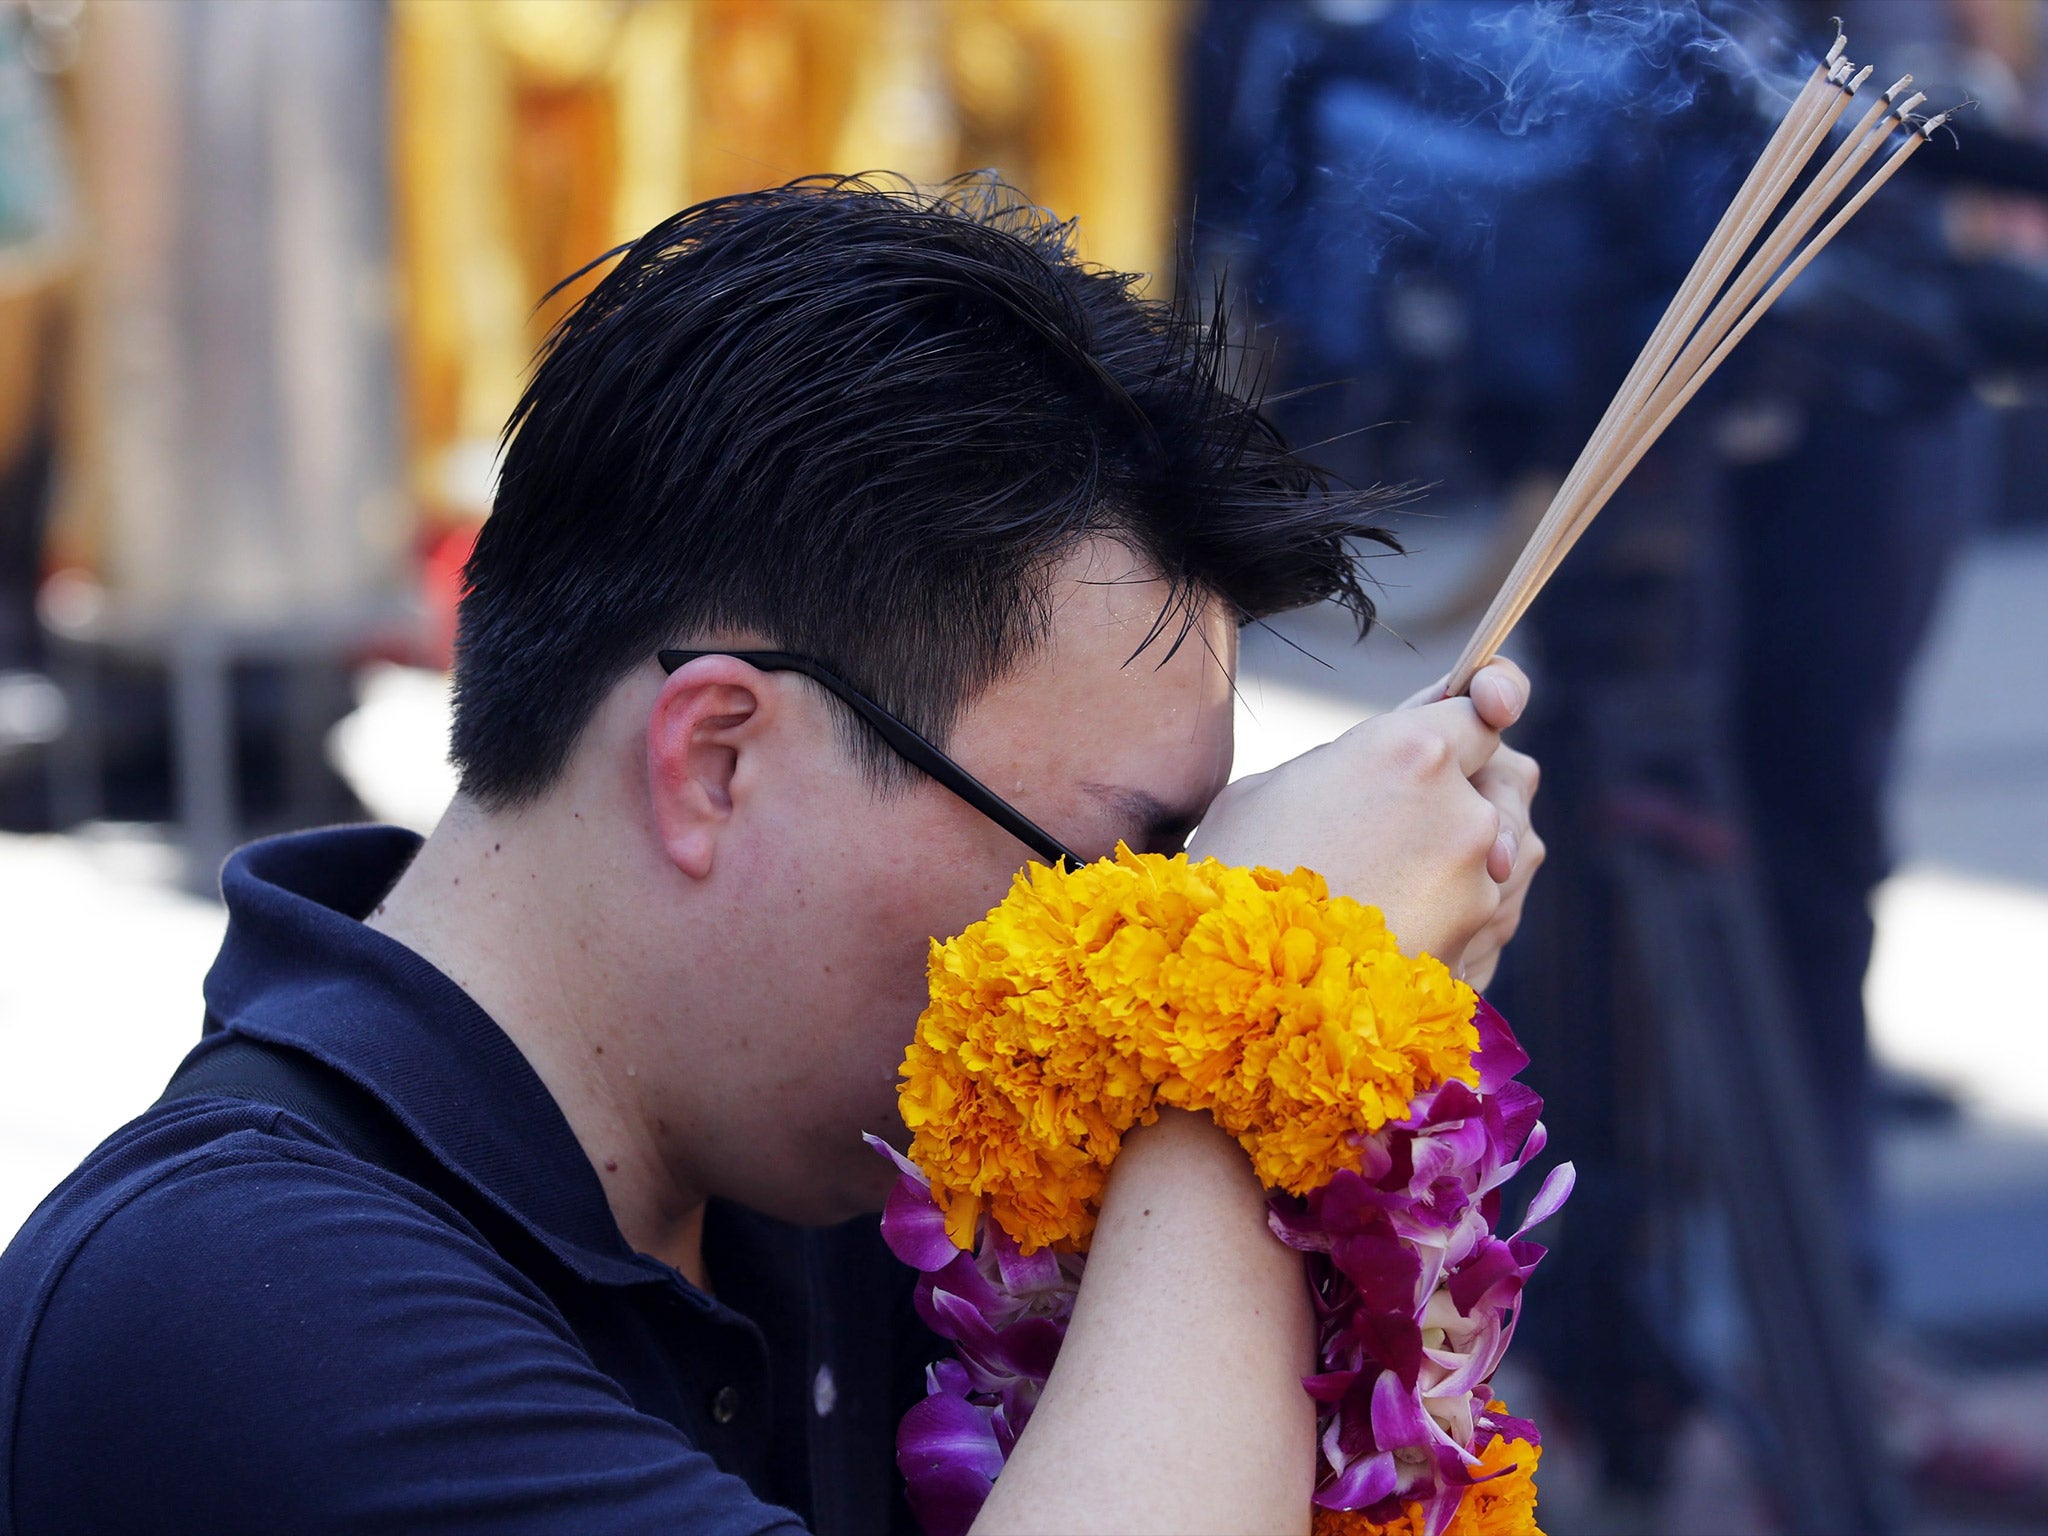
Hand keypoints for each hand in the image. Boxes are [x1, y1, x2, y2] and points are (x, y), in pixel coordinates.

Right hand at [1190, 659, 1541, 983]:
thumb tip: (1375, 760)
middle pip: (1501, 780)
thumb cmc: (1235, 877)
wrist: (1244, 991)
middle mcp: (1462, 808)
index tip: (1476, 720)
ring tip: (1383, 890)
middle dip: (1466, 793)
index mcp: (1410, 750)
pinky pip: (1485, 910)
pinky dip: (1452, 915)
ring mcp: (1479, 881)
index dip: (1475, 716)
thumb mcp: (1270, 788)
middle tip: (1405, 823)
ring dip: (1459, 860)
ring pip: (1495, 850)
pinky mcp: (1480, 942)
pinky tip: (1392, 932)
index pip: (1479, 711)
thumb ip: (1346, 760)